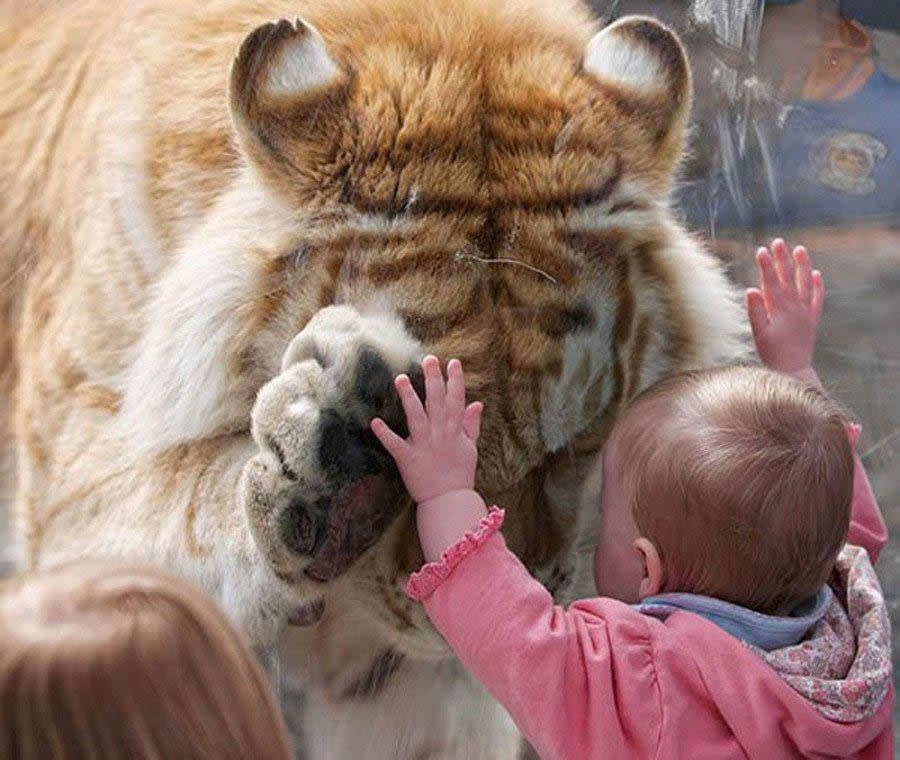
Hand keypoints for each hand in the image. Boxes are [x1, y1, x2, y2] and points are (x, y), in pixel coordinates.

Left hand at [371, 356, 482, 504]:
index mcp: (454, 430)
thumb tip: (477, 403)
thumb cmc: (460, 473)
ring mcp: (424, 445)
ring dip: (408, 398)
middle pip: (436, 402)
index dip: (455, 380)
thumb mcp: (470, 447)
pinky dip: (385, 434)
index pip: (456, 400)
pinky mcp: (408, 458)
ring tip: (401, 378)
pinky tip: (375, 422)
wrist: (449, 500)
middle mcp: (439, 433)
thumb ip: (471, 424)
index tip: (453, 362)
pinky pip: (395, 444)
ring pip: (416, 416)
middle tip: (428, 359)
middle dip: (433, 379)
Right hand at [746, 238, 823, 373]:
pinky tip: (816, 274)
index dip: (766, 266)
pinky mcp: (812, 319)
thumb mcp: (758, 334)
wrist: (794, 370)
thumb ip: (755, 311)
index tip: (761, 250)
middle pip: (788, 278)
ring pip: (805, 283)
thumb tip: (751, 290)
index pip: (771, 282)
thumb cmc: (772, 353)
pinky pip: (817, 298)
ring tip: (799, 249)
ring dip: (802, 265)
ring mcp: (805, 312)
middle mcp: (795, 307)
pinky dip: (817, 285)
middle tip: (778, 242)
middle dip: (782, 259)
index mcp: (780, 310)